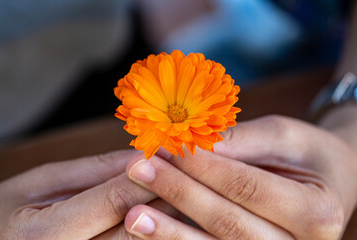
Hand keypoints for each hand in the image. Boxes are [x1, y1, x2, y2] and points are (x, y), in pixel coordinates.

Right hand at [0, 150, 178, 239]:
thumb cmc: (6, 212)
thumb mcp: (40, 183)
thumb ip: (92, 172)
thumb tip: (141, 156)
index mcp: (45, 236)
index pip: (115, 201)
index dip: (150, 175)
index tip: (175, 154)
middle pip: (138, 229)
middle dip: (168, 197)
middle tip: (194, 173)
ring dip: (170, 218)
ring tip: (191, 192)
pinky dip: (156, 231)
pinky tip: (167, 212)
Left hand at [124, 115, 356, 239]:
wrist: (328, 182)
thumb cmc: (307, 153)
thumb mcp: (283, 135)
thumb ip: (241, 141)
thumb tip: (193, 145)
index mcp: (316, 211)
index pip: (245, 187)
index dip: (202, 167)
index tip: (166, 148)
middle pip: (227, 222)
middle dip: (179, 194)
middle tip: (139, 171)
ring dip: (171, 231)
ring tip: (133, 215)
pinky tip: (152, 232)